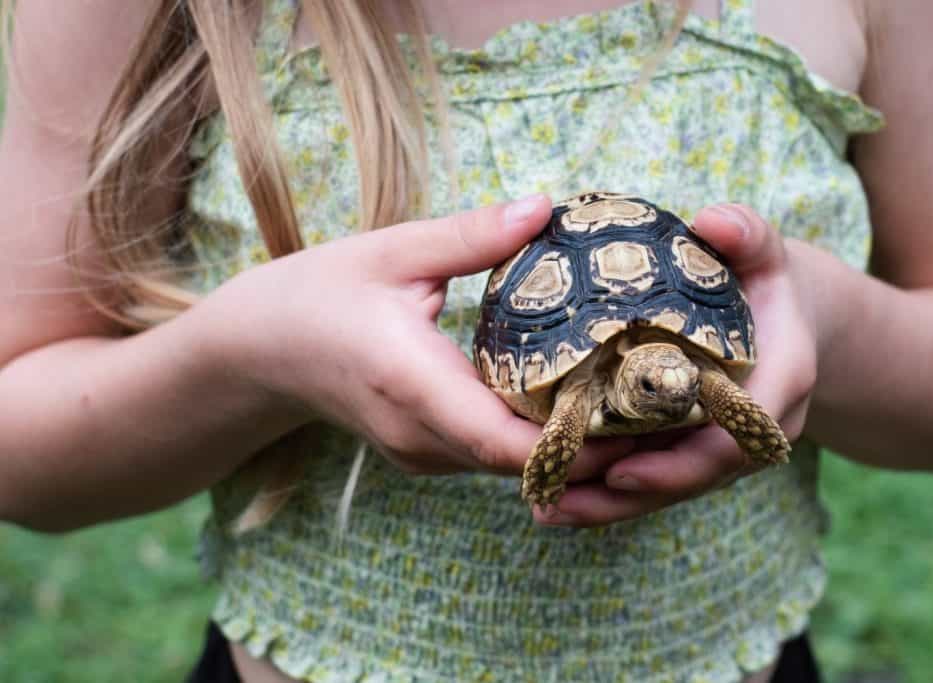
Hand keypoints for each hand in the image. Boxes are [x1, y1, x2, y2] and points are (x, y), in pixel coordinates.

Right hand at [214, 196, 631, 476]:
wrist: (254, 353)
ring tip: (633, 399)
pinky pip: (491, 455)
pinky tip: (573, 398)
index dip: (576, 440)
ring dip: (568, 442)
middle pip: (522, 461)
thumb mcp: (389, 251)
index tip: (639, 415)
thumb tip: (547, 208)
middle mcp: (420, 434)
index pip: (505, 439)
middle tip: (660, 402)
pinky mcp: (423, 452)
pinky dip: (535, 437)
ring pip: (510, 464)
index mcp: (410, 382)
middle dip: (593, 442)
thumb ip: (471, 235)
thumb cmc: (314, 295)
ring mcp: (420, 452)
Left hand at [534, 204, 821, 525]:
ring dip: (607, 507)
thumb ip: (748, 235)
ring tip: (542, 507)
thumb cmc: (765, 282)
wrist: (788, 318)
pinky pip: (657, 479)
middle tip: (554, 501)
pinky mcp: (698, 451)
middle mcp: (755, 429)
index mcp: (777, 386)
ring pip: (669, 489)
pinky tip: (555, 497)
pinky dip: (609, 494)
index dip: (679, 462)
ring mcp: (726, 447)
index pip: (732, 439)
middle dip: (625, 499)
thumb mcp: (764, 252)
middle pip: (690, 478)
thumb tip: (714, 220)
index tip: (619, 471)